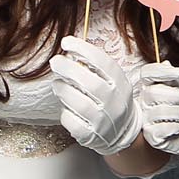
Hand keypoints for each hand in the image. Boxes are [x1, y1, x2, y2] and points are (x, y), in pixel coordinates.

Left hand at [48, 35, 142, 155]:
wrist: (122, 132)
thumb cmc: (110, 100)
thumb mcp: (112, 81)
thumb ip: (95, 68)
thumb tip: (70, 51)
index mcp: (120, 84)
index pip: (103, 63)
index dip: (83, 50)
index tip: (66, 42)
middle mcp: (114, 102)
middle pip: (90, 83)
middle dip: (69, 69)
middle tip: (55, 61)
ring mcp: (104, 121)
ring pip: (81, 104)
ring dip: (64, 90)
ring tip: (57, 84)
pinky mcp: (92, 136)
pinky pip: (74, 124)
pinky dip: (65, 114)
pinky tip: (65, 107)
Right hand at [137, 63, 178, 161]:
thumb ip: (176, 79)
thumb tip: (167, 63)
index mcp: (152, 87)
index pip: (147, 74)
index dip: (162, 71)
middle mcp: (145, 102)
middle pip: (153, 92)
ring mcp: (146, 119)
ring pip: (158, 111)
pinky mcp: (151, 136)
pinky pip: (160, 129)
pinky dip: (175, 127)